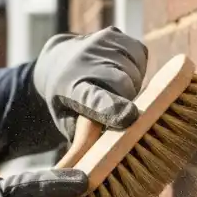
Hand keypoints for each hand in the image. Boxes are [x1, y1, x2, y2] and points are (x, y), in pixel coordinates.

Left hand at [32, 26, 148, 140]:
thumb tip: (104, 163)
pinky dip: (135, 69)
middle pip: (126, 87)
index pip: (94, 99)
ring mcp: (100, 43)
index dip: (112, 108)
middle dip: (128, 101)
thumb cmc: (66, 102)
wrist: (56, 61)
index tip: (129, 117)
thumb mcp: (67, 123)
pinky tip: (117, 71)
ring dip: (132, 85)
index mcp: (71, 88)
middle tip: (114, 106)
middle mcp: (85, 60)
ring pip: (137, 73)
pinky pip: (140, 58)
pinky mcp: (116, 34)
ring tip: (111, 86)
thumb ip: (87, 138)